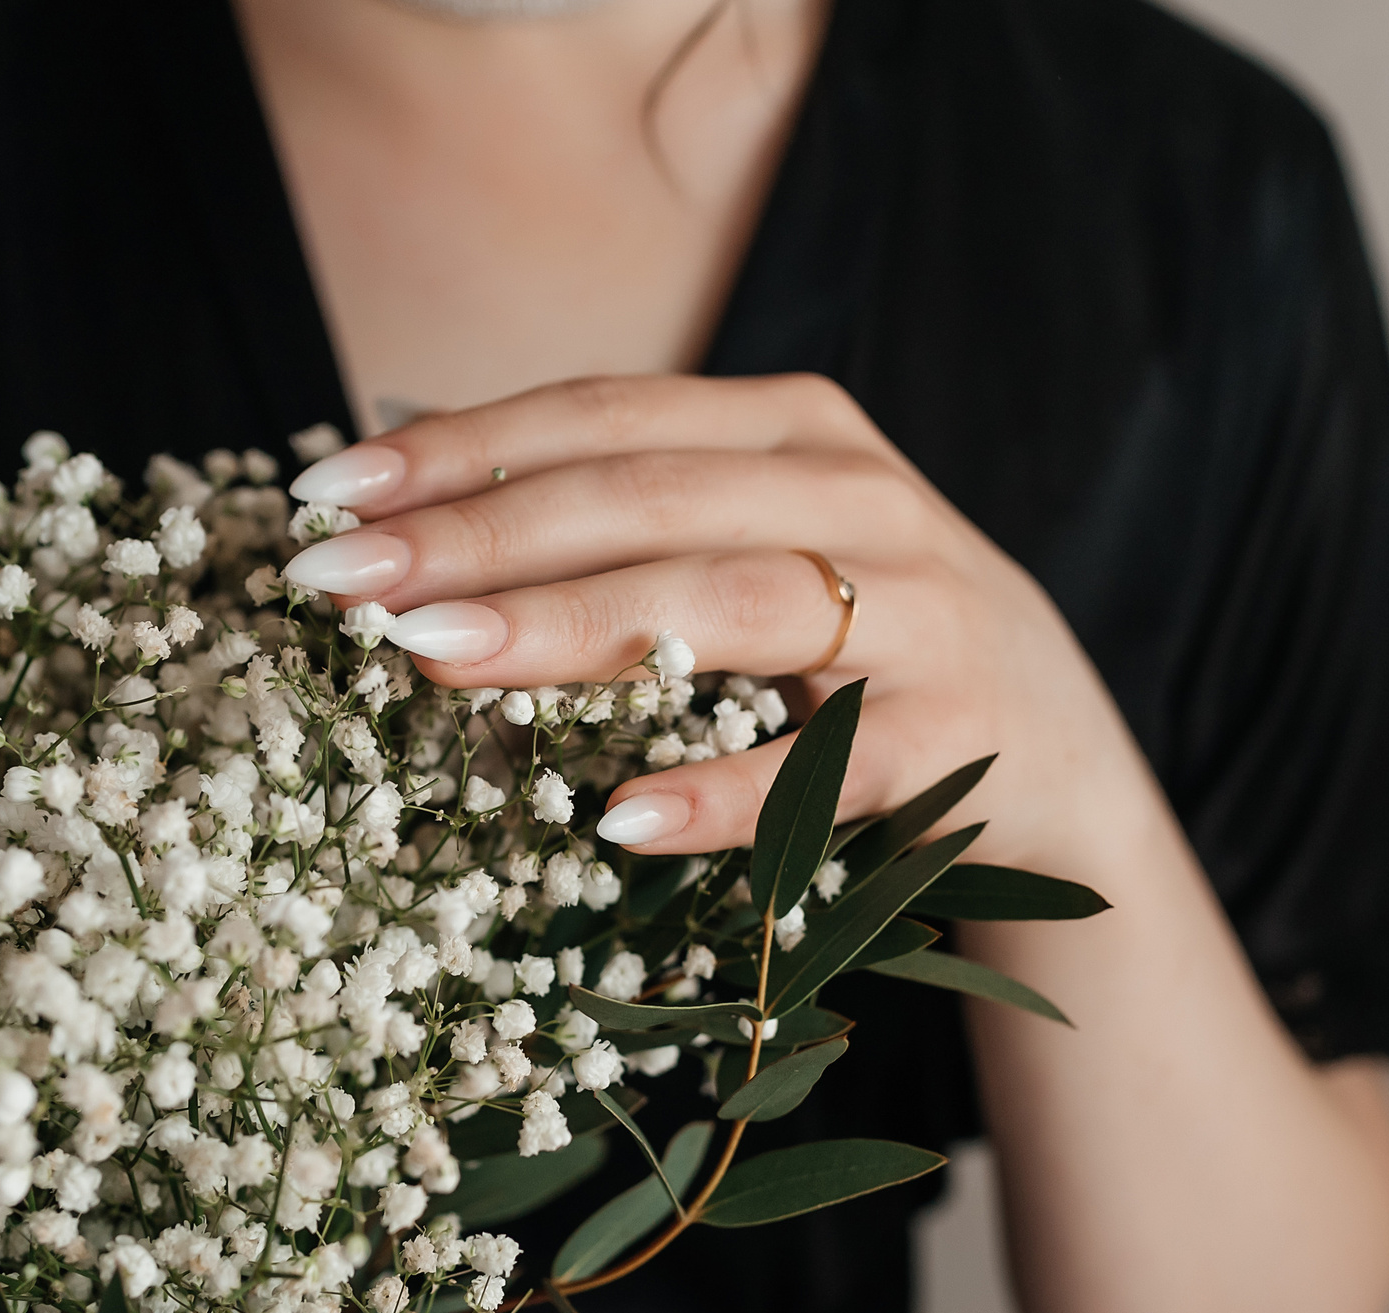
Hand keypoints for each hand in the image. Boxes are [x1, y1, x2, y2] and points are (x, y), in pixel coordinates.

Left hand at [284, 374, 1155, 874]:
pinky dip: (722, 795)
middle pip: (648, 496)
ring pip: (728, 601)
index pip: (607, 415)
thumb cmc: (862, 649)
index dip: (464, 447)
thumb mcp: (758, 546)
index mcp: (796, 430)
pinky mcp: (959, 736)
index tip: (330, 491)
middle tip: (345, 583)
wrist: (1058, 760)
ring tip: (435, 660)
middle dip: (480, 534)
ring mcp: (922, 613)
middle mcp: (864, 498)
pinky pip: (827, 766)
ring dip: (571, 629)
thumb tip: (411, 503)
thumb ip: (625, 517)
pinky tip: (616, 820)